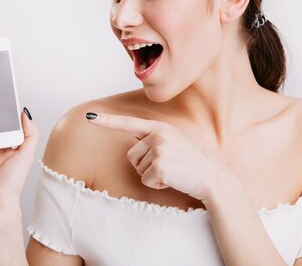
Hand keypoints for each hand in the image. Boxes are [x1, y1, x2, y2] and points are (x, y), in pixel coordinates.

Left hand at [85, 112, 232, 201]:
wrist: (212, 177)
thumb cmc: (191, 164)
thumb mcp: (174, 143)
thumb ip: (155, 140)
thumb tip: (135, 147)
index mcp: (160, 127)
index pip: (129, 123)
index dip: (107, 121)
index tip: (89, 116)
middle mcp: (158, 134)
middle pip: (131, 155)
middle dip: (145, 166)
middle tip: (168, 166)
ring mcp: (159, 148)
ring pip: (137, 168)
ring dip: (152, 175)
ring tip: (172, 172)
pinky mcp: (160, 165)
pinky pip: (145, 179)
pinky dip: (156, 184)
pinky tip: (172, 179)